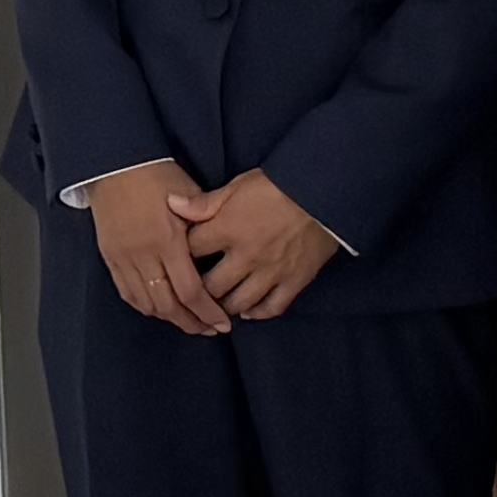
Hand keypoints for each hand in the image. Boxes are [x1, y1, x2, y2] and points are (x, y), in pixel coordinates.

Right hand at [89, 159, 232, 334]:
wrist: (115, 162)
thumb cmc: (157, 174)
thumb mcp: (189, 195)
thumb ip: (205, 226)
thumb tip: (224, 253)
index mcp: (168, 240)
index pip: (191, 291)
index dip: (208, 312)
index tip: (223, 323)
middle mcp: (144, 254)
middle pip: (169, 305)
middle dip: (192, 323)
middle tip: (209, 329)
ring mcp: (124, 258)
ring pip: (148, 304)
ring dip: (170, 318)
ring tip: (188, 321)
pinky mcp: (110, 257)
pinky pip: (128, 293)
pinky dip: (146, 306)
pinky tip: (160, 309)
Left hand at [172, 170, 343, 322]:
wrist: (325, 191)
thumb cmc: (278, 184)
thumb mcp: (238, 185)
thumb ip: (205, 202)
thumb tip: (171, 204)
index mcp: (228, 229)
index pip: (192, 250)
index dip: (183, 252)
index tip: (182, 255)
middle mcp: (246, 256)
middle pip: (211, 285)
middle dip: (200, 288)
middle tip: (196, 288)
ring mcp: (270, 272)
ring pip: (238, 302)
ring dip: (225, 304)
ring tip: (219, 302)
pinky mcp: (294, 281)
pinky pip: (272, 307)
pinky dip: (258, 312)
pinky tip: (249, 310)